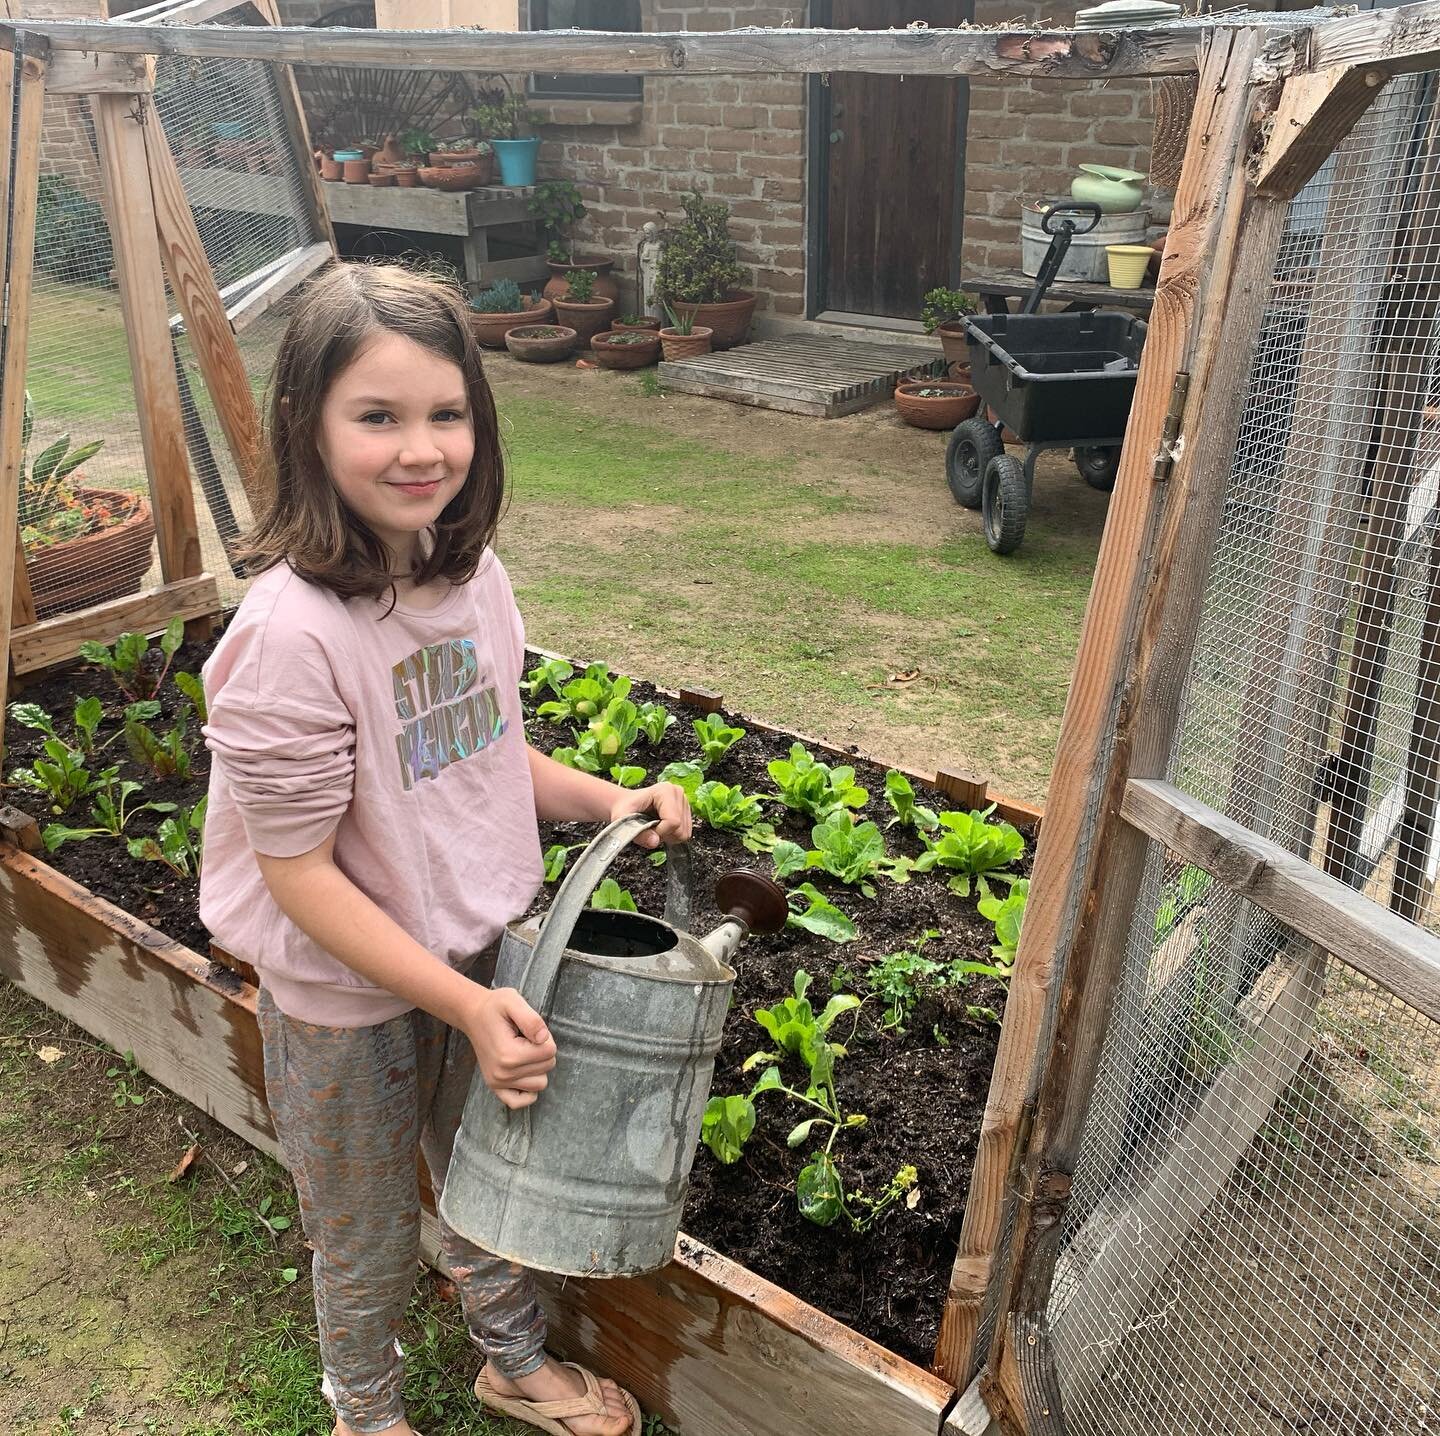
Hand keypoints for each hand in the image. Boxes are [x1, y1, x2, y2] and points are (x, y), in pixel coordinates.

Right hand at [464, 986, 556, 1109]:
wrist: (473, 1015)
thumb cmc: (495, 1007)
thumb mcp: (513, 1001)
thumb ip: (532, 1020)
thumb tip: (543, 1039)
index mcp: (509, 1054)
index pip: (550, 1051)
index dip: (545, 1036)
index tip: (529, 1029)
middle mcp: (503, 1074)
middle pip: (548, 1066)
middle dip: (542, 1050)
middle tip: (524, 1037)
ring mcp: (498, 1083)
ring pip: (540, 1083)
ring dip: (537, 1066)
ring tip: (522, 1050)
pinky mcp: (495, 1087)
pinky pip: (520, 1101)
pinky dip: (527, 1090)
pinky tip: (524, 1073)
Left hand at [608, 781, 692, 849]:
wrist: (625, 803)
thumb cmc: (623, 808)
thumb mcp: (622, 820)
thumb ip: (638, 833)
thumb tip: (654, 842)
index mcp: (665, 791)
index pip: (673, 822)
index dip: (660, 832)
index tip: (646, 829)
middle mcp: (677, 793)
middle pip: (681, 829)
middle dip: (664, 835)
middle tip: (650, 829)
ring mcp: (683, 801)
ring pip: (685, 833)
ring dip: (668, 836)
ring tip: (654, 827)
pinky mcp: (685, 810)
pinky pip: (685, 832)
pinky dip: (672, 835)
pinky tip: (661, 827)